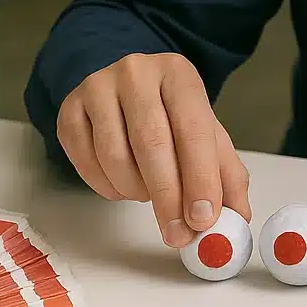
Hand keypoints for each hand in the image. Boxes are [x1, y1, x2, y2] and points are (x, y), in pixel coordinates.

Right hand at [55, 53, 251, 247]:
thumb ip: (226, 174)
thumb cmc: (170, 114)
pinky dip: (107, 187)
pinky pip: (85, 161)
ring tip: (149, 195)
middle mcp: (136, 72)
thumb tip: (237, 217)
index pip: (193, 128)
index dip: (200, 177)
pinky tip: (123, 185)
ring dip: (136, 191)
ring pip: (114, 155)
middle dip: (168, 197)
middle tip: (178, 234)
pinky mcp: (69, 109)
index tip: (203, 219)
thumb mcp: (205, 134)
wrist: (127, 88)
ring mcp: (97, 87)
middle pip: (151, 142)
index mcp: (179, 74)